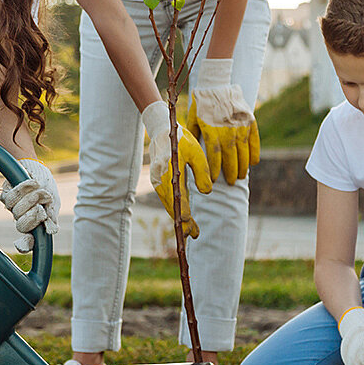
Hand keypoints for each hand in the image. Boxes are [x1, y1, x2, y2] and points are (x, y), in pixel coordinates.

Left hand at [1, 158, 59, 252]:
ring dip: (30, 198)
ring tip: (39, 190)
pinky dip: (24, 189)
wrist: (35, 167)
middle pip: (21, 226)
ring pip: (16, 211)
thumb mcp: (53, 201)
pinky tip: (31, 183)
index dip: (25, 244)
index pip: (28, 241)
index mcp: (36, 224)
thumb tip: (53, 231)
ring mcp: (13, 209)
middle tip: (40, 207)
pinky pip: (11, 197)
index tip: (24, 244)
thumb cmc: (47, 186)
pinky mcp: (5, 197)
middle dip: (32, 216)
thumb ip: (52, 215)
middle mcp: (23, 219)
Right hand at [143, 101, 212, 237]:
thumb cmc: (181, 139)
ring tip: (192, 231)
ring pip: (169, 205)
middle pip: (172, 207)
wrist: (161, 129)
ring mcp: (156, 182)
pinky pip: (166, 199)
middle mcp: (159, 181)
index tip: (192, 229)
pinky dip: (175, 209)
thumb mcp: (195, 152)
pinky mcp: (157, 181)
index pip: (178, 200)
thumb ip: (202, 172)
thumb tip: (207, 192)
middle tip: (194, 235)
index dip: (185, 216)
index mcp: (169, 174)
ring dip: (179, 218)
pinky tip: (184, 216)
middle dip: (183, 223)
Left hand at [186, 59, 259, 184]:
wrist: (217, 85)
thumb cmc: (201, 104)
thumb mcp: (193, 120)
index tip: (215, 180)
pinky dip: (254, 151)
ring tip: (242, 176)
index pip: (215, 155)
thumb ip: (194, 136)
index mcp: (212, 131)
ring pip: (243, 150)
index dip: (216, 169)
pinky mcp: (249, 120)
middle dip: (231, 171)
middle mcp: (227, 130)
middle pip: (231, 156)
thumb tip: (189, 151)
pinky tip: (253, 162)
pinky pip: (254, 139)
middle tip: (232, 182)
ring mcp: (239, 126)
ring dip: (243, 165)